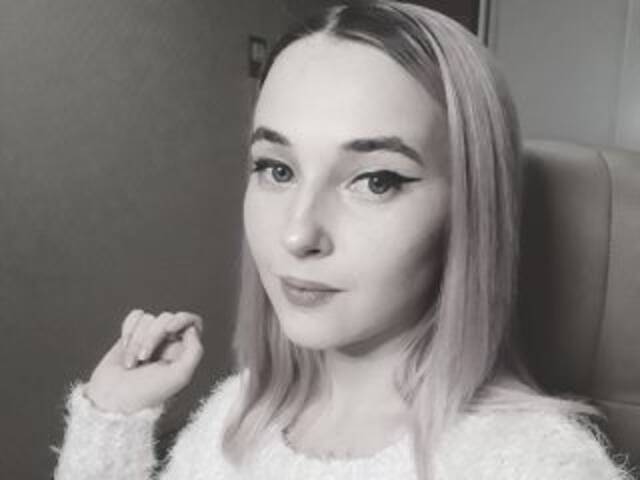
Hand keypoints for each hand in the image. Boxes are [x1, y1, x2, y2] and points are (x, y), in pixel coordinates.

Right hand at [85, 309, 203, 413]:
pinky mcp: (132, 334)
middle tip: (143, 358)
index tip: (169, 329)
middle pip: (166, 318)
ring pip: (148, 318)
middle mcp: (169, 342)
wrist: (112, 399)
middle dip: (151, 337)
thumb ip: (194, 352)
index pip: (193, 322)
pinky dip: (127, 331)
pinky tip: (124, 349)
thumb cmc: (145, 393)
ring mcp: (150, 337)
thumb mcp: (179, 377)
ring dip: (136, 340)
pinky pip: (135, 317)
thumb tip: (192, 329)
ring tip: (131, 363)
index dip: (182, 319)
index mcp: (183, 351)